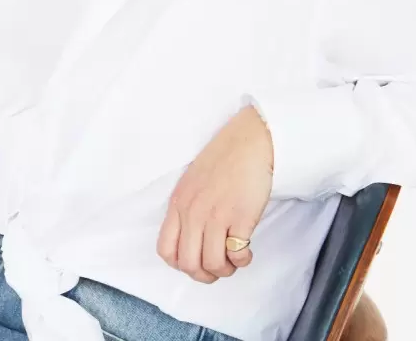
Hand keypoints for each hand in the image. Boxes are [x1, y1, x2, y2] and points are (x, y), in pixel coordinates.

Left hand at [156, 105, 273, 282]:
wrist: (250, 141)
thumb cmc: (224, 159)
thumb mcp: (192, 182)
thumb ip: (187, 208)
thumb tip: (190, 240)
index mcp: (179, 203)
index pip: (166, 250)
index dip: (181, 263)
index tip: (196, 259)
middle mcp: (193, 211)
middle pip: (189, 264)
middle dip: (205, 274)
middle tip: (219, 264)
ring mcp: (216, 215)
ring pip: (213, 265)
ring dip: (226, 269)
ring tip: (234, 257)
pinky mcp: (240, 217)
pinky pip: (237, 256)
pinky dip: (243, 260)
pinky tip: (246, 249)